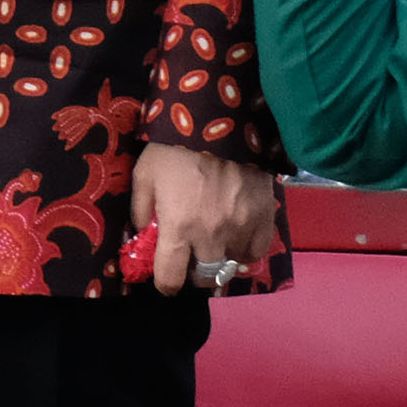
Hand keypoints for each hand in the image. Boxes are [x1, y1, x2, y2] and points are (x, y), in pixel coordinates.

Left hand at [128, 142, 280, 296]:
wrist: (221, 122)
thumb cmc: (175, 148)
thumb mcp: (144, 175)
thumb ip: (141, 210)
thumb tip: (143, 234)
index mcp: (178, 226)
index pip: (171, 276)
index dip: (165, 285)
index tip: (165, 282)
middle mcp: (211, 234)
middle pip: (205, 276)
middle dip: (194, 276)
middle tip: (189, 265)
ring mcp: (242, 227)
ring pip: (232, 264)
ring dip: (220, 261)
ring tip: (213, 249)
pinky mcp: (265, 216)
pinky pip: (258, 250)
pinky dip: (246, 252)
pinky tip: (236, 241)